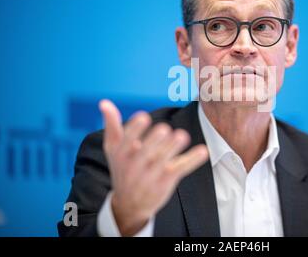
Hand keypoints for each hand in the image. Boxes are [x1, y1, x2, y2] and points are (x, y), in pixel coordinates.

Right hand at [99, 99, 208, 235]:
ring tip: (182, 136)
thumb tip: (104, 102)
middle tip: (164, 129)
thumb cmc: (122, 168)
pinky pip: (181, 168)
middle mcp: (136, 164)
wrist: (129, 204)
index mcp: (122, 152)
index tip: (143, 117)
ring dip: (173, 147)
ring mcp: (152, 174)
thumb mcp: (113, 149)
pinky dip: (193, 160)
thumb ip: (112, 125)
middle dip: (155, 140)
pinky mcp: (167, 180)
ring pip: (163, 159)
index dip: (135, 130)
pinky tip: (203, 151)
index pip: (127, 140)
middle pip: (146, 150)